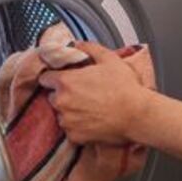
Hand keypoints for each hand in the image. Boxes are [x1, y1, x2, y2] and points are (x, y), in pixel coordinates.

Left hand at [36, 42, 152, 146]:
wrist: (137, 115)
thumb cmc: (125, 88)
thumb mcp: (109, 59)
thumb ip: (89, 48)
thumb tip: (77, 44)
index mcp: (66, 82)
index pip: (44, 78)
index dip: (53, 77)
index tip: (62, 79)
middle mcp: (62, 102)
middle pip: (52, 97)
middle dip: (63, 95)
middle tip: (82, 94)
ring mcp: (67, 121)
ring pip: (61, 114)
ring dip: (70, 112)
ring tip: (89, 109)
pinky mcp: (75, 136)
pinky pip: (71, 130)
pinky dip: (78, 127)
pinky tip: (92, 121)